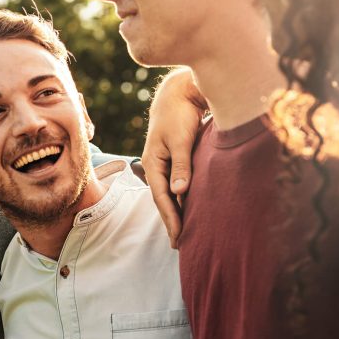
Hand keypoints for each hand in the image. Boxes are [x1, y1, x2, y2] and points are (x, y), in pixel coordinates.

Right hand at [142, 68, 204, 246]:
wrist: (177, 93)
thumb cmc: (179, 114)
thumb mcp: (181, 139)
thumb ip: (181, 166)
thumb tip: (180, 192)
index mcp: (153, 163)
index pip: (162, 198)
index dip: (171, 219)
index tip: (179, 238)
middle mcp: (154, 165)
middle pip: (162, 199)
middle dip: (171, 222)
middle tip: (179, 245)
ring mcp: (161, 163)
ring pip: (168, 193)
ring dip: (174, 212)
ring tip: (182, 232)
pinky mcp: (171, 159)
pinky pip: (173, 184)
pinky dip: (179, 198)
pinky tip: (186, 207)